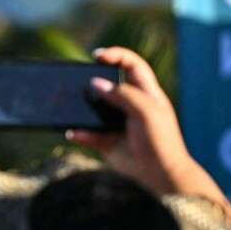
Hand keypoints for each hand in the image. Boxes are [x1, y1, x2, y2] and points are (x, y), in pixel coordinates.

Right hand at [66, 47, 230, 222]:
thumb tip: (96, 85)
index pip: (131, 65)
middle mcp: (130, 105)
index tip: (97, 56)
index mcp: (145, 93)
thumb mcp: (146, 110)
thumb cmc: (160, 139)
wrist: (159, 173)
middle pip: (108, 84)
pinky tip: (73, 132)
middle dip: (93, 80)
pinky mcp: (106, 142)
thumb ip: (122, 95)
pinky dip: (79, 133)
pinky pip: (87, 134)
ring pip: (94, 109)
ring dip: (81, 107)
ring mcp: (117, 123)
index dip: (116, 56)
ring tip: (70, 104)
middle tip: (77, 79)